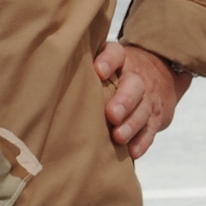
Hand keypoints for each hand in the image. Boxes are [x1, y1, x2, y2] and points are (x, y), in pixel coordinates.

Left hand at [95, 40, 191, 159]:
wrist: (158, 75)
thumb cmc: (117, 75)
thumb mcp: (105, 63)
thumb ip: (84, 69)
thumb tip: (46, 82)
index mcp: (120, 60)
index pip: (116, 53)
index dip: (109, 61)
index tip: (99, 71)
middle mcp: (135, 77)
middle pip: (134, 84)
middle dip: (124, 100)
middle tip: (112, 114)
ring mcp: (148, 98)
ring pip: (144, 108)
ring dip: (132, 123)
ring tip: (119, 136)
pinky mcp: (156, 118)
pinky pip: (151, 129)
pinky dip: (143, 141)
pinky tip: (132, 152)